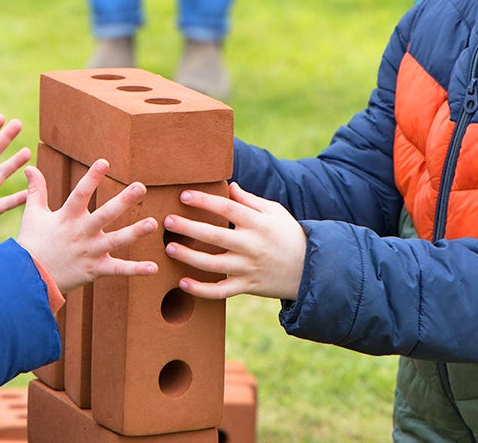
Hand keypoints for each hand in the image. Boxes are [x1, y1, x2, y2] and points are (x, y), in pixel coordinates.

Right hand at [17, 159, 158, 293]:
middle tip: (140, 187)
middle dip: (123, 201)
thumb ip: (36, 190)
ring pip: (116, 241)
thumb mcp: (33, 215)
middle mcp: (81, 232)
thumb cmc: (32, 244)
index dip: (92, 178)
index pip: (81, 193)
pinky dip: (136, 270)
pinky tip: (154, 268)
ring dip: (135, 232)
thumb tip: (30, 167)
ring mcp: (90, 251)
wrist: (28, 279)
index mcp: (67, 217)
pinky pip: (118, 270)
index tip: (104, 162)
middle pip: (105, 214)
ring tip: (152, 224)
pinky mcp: (95, 269)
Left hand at [163, 182, 305, 300]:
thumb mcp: (275, 212)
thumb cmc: (288, 234)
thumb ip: (250, 200)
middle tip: (167, 221)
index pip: (228, 208)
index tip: (184, 195)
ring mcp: (248, 268)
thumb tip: (228, 186)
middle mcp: (252, 246)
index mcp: (258, 223)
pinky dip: (201, 290)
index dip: (205, 201)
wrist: (310, 269)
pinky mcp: (247, 287)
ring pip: (213, 265)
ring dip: (189, 257)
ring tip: (169, 248)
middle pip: (215, 235)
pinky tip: (182, 283)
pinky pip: (220, 291)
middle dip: (189, 228)